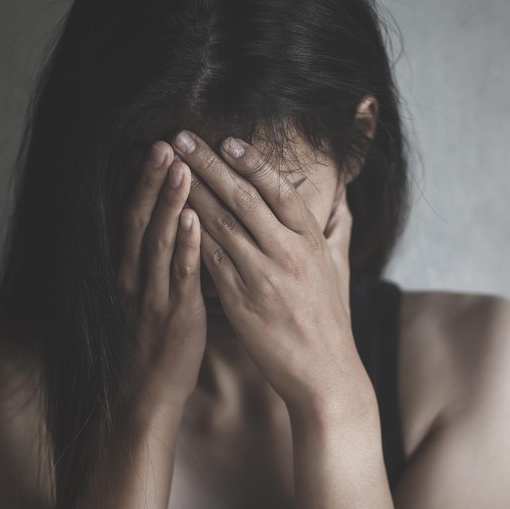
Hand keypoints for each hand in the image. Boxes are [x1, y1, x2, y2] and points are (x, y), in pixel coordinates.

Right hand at [117, 140, 206, 411]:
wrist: (145, 393)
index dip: (144, 182)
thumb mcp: (152, 297)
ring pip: (158, 240)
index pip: (135, 216)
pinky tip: (193, 220)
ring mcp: (153, 294)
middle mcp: (136, 276)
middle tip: (166, 143)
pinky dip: (184, 246)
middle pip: (141, 218)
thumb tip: (176, 232)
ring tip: (181, 167)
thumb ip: (160, 264)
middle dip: (154, 180)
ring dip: (169, 202)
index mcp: (133, 270)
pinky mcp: (174, 314)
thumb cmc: (155, 343)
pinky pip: (179, 276)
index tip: (157, 149)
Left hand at [171, 130, 367, 413]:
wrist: (324, 371)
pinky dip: (190, 234)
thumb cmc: (330, 319)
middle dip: (209, 164)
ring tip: (168, 167)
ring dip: (191, 191)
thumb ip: (338, 229)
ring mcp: (262, 275)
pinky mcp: (241, 300)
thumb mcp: (339, 268)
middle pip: (243, 198)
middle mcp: (287, 252)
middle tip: (182, 137)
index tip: (227, 140)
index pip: (279, 190)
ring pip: (221, 223)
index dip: (252, 162)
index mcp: (310, 240)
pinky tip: (170, 214)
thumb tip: (342, 197)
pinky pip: (210, 259)